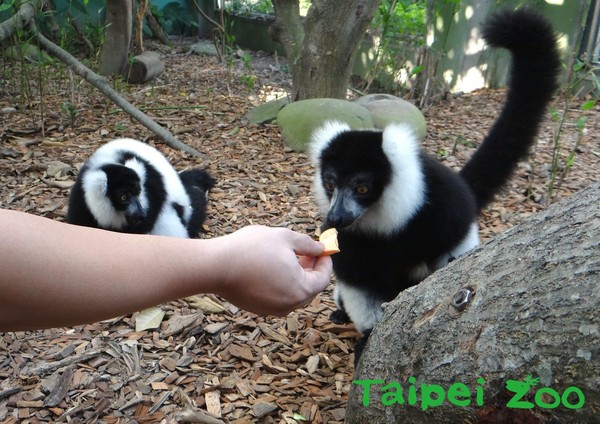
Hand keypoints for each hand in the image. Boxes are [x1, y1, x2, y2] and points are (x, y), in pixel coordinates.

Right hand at [214, 226, 332, 315]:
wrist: (216, 266)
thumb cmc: (252, 249)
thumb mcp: (285, 238)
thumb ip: (307, 244)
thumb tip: (320, 248)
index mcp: (301, 290)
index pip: (323, 279)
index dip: (325, 262)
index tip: (322, 249)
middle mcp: (289, 305)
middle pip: (310, 288)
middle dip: (311, 269)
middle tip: (307, 252)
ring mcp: (272, 309)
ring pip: (293, 293)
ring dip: (296, 276)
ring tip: (288, 257)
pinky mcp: (257, 308)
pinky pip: (277, 297)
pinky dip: (281, 284)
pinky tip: (272, 267)